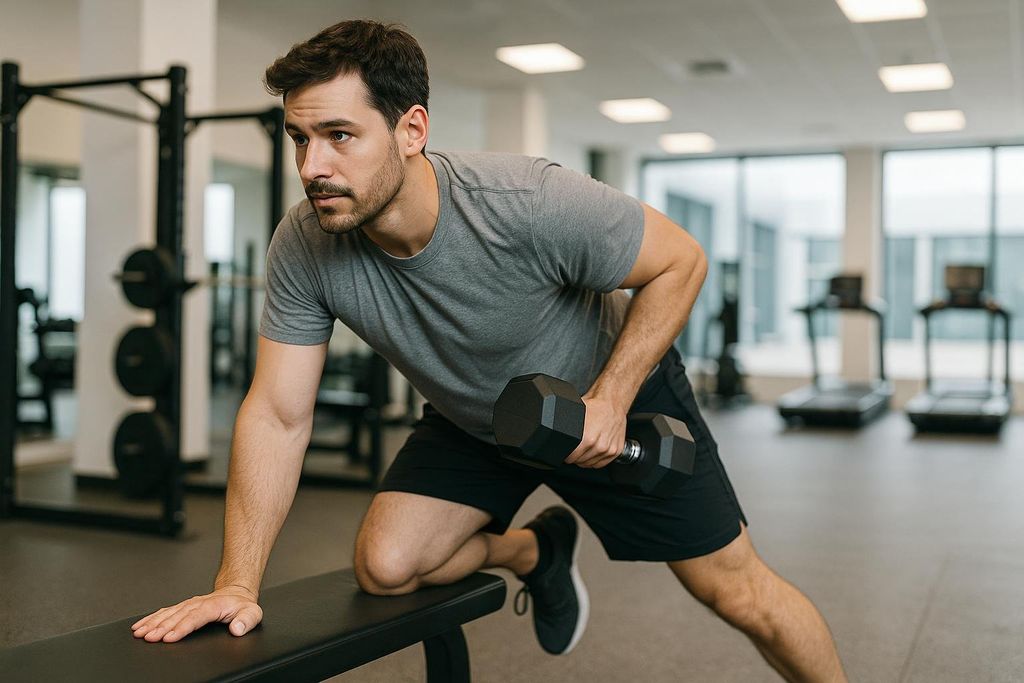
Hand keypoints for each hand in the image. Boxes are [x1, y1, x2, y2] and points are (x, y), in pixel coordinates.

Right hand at [130, 585, 262, 642]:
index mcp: (213, 605)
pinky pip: (165, 612)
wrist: (236, 593)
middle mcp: (198, 603)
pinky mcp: (183, 607)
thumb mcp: (252, 613)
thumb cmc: (242, 605)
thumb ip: (246, 620)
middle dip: (162, 627)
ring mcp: (189, 604)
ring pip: (168, 613)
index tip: (169, 637)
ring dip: (153, 623)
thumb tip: (237, 629)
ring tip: (140, 633)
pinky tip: (140, 625)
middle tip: (148, 637)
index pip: (195, 617)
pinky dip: (151, 618)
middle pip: (177, 616)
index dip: (182, 627)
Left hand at [563, 393, 626, 468]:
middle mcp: (599, 446)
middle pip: (580, 462)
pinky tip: (592, 451)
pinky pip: (601, 463)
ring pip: (590, 464)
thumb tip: (555, 433)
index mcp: (588, 439)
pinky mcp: (616, 451)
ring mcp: (609, 449)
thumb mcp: (575, 414)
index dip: (566, 455)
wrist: (612, 402)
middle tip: (574, 447)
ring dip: (584, 459)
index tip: (566, 451)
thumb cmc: (595, 406)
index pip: (571, 458)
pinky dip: (595, 460)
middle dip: (575, 456)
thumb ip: (565, 426)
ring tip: (583, 448)